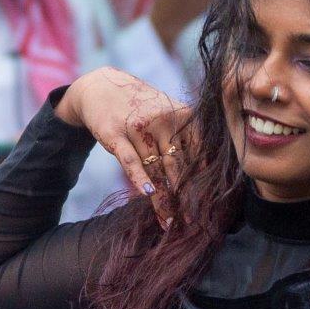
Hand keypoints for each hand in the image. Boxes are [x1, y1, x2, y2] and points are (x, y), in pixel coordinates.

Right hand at [56, 67, 195, 225]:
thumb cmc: (139, 105)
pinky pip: (129, 159)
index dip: (202, 180)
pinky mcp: (114, 134)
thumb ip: (185, 137)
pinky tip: (149, 193)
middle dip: (185, 196)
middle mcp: (162, 121)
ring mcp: (137, 127)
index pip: (197, 152)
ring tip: (171, 221)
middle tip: (195, 221)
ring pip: (155, 169)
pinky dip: (139, 176)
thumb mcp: (166, 113)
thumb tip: (205, 171)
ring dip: (163, 198)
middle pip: (177, 166)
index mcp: (181, 115)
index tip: (209, 204)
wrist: (100, 86)